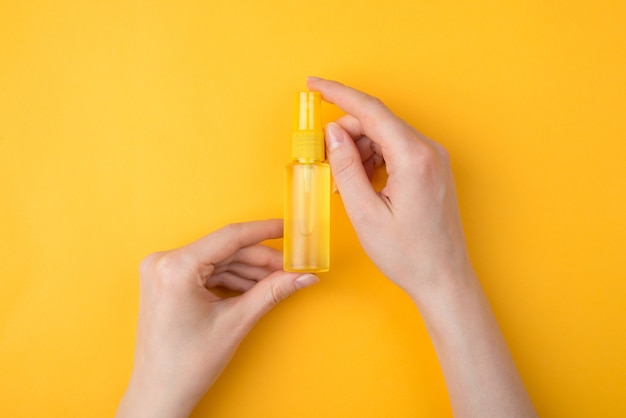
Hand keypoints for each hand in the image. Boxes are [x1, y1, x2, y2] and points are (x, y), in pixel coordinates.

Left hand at [116, 220, 318, 417]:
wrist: (159, 393)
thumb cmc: (185, 365)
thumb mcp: (235, 323)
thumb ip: (272, 292)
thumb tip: (303, 277)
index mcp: (175, 267)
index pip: (230, 237)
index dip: (264, 231)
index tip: (288, 228)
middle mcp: (164, 262)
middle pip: (226, 250)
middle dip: (261, 260)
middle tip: (292, 267)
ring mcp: (163, 271)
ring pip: (219, 260)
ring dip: (249, 270)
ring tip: (278, 281)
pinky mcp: (167, 281)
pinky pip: (207, 271)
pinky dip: (232, 278)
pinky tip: (255, 287)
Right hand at [307, 77, 470, 300]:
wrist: (443, 278)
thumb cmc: (408, 254)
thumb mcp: (365, 213)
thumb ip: (346, 167)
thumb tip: (333, 132)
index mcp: (413, 158)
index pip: (371, 110)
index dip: (338, 94)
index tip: (313, 85)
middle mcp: (429, 151)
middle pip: (377, 122)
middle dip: (345, 136)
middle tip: (325, 162)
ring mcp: (434, 159)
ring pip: (385, 136)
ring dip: (359, 151)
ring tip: (346, 184)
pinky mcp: (432, 169)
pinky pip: (396, 150)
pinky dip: (374, 160)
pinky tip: (363, 184)